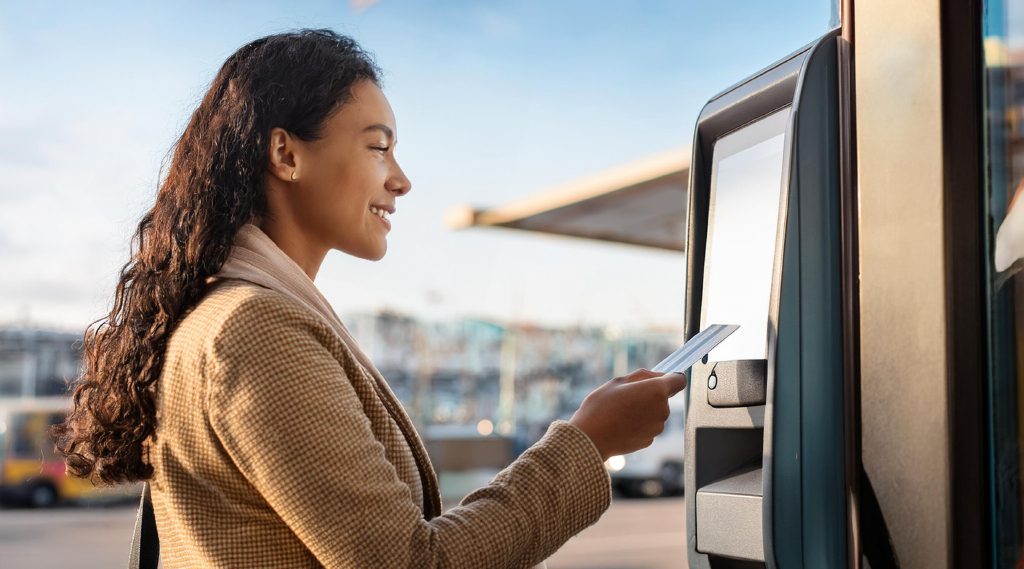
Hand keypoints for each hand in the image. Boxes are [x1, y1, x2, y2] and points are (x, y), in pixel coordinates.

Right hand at [569, 368, 686, 461]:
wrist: (590, 438)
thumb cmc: (601, 406)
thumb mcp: (618, 381)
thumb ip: (643, 376)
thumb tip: (659, 376)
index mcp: (657, 391)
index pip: (679, 380)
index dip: (671, 377)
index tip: (661, 378)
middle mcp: (662, 410)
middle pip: (663, 397)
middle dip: (650, 394)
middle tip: (626, 396)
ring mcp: (657, 427)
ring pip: (655, 412)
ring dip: (644, 410)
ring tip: (620, 412)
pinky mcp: (650, 440)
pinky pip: (648, 426)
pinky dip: (639, 424)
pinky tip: (621, 424)